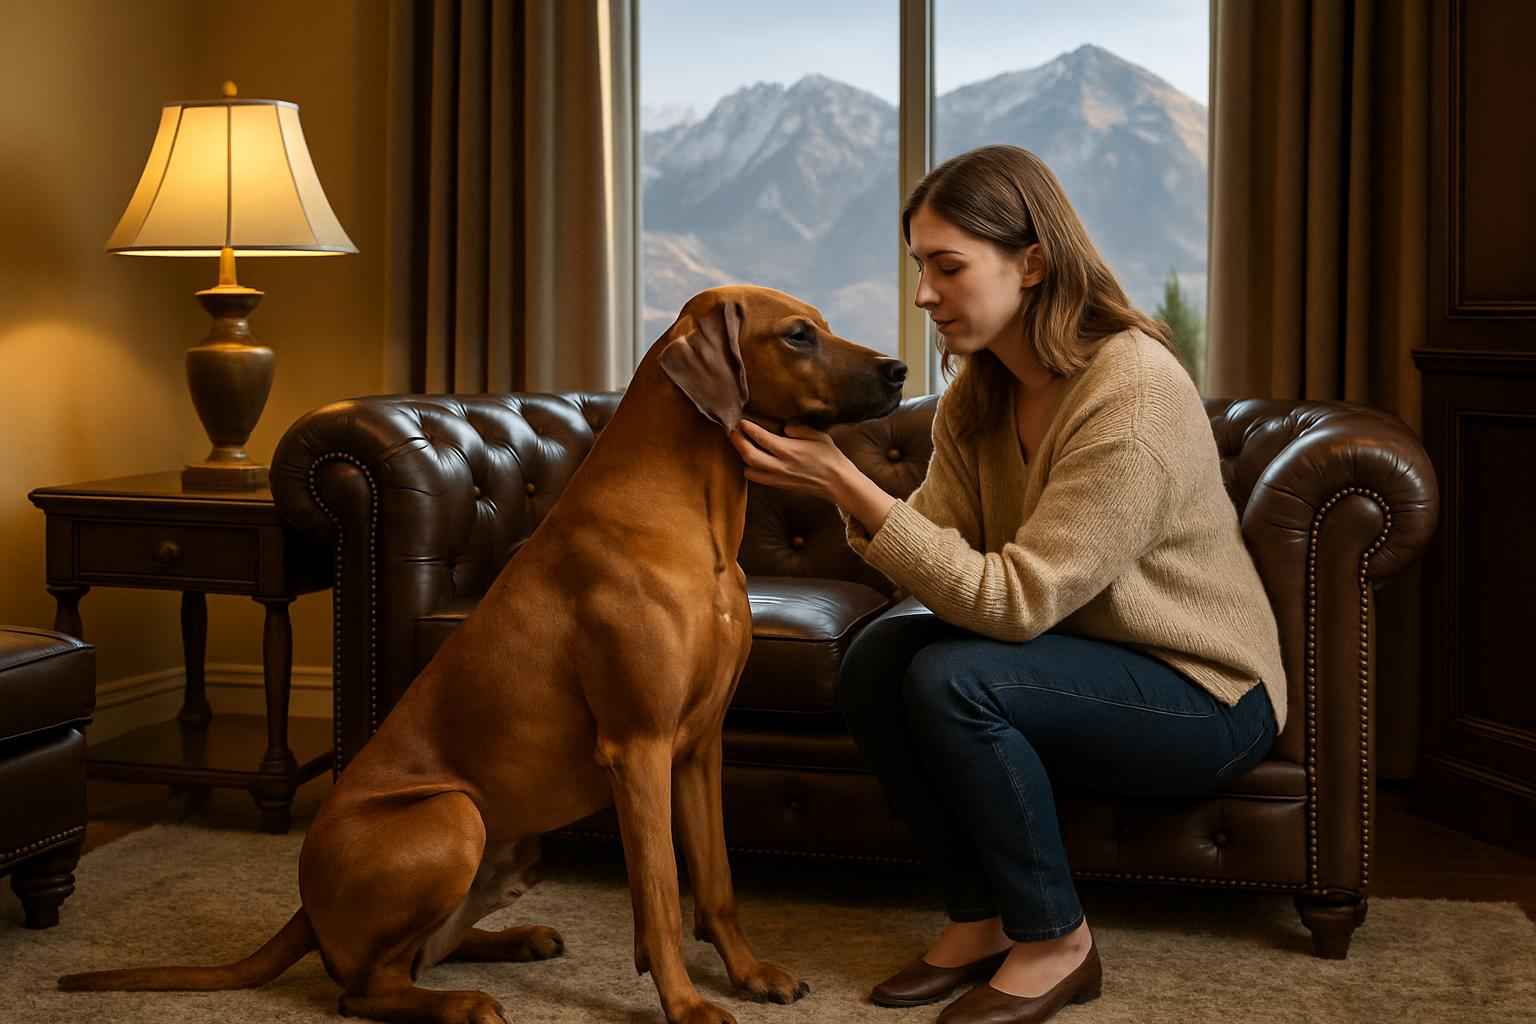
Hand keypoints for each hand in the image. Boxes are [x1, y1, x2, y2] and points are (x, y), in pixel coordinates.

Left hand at [728, 421, 848, 502]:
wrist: (836, 482)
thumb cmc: (829, 457)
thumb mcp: (817, 435)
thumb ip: (799, 429)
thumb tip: (784, 427)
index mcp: (789, 450)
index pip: (761, 438)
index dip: (748, 428)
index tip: (741, 421)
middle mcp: (780, 465)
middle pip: (749, 455)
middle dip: (737, 442)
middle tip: (732, 432)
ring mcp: (778, 478)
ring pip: (750, 470)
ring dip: (742, 458)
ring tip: (741, 447)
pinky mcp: (780, 486)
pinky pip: (758, 479)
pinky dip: (751, 470)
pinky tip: (753, 462)